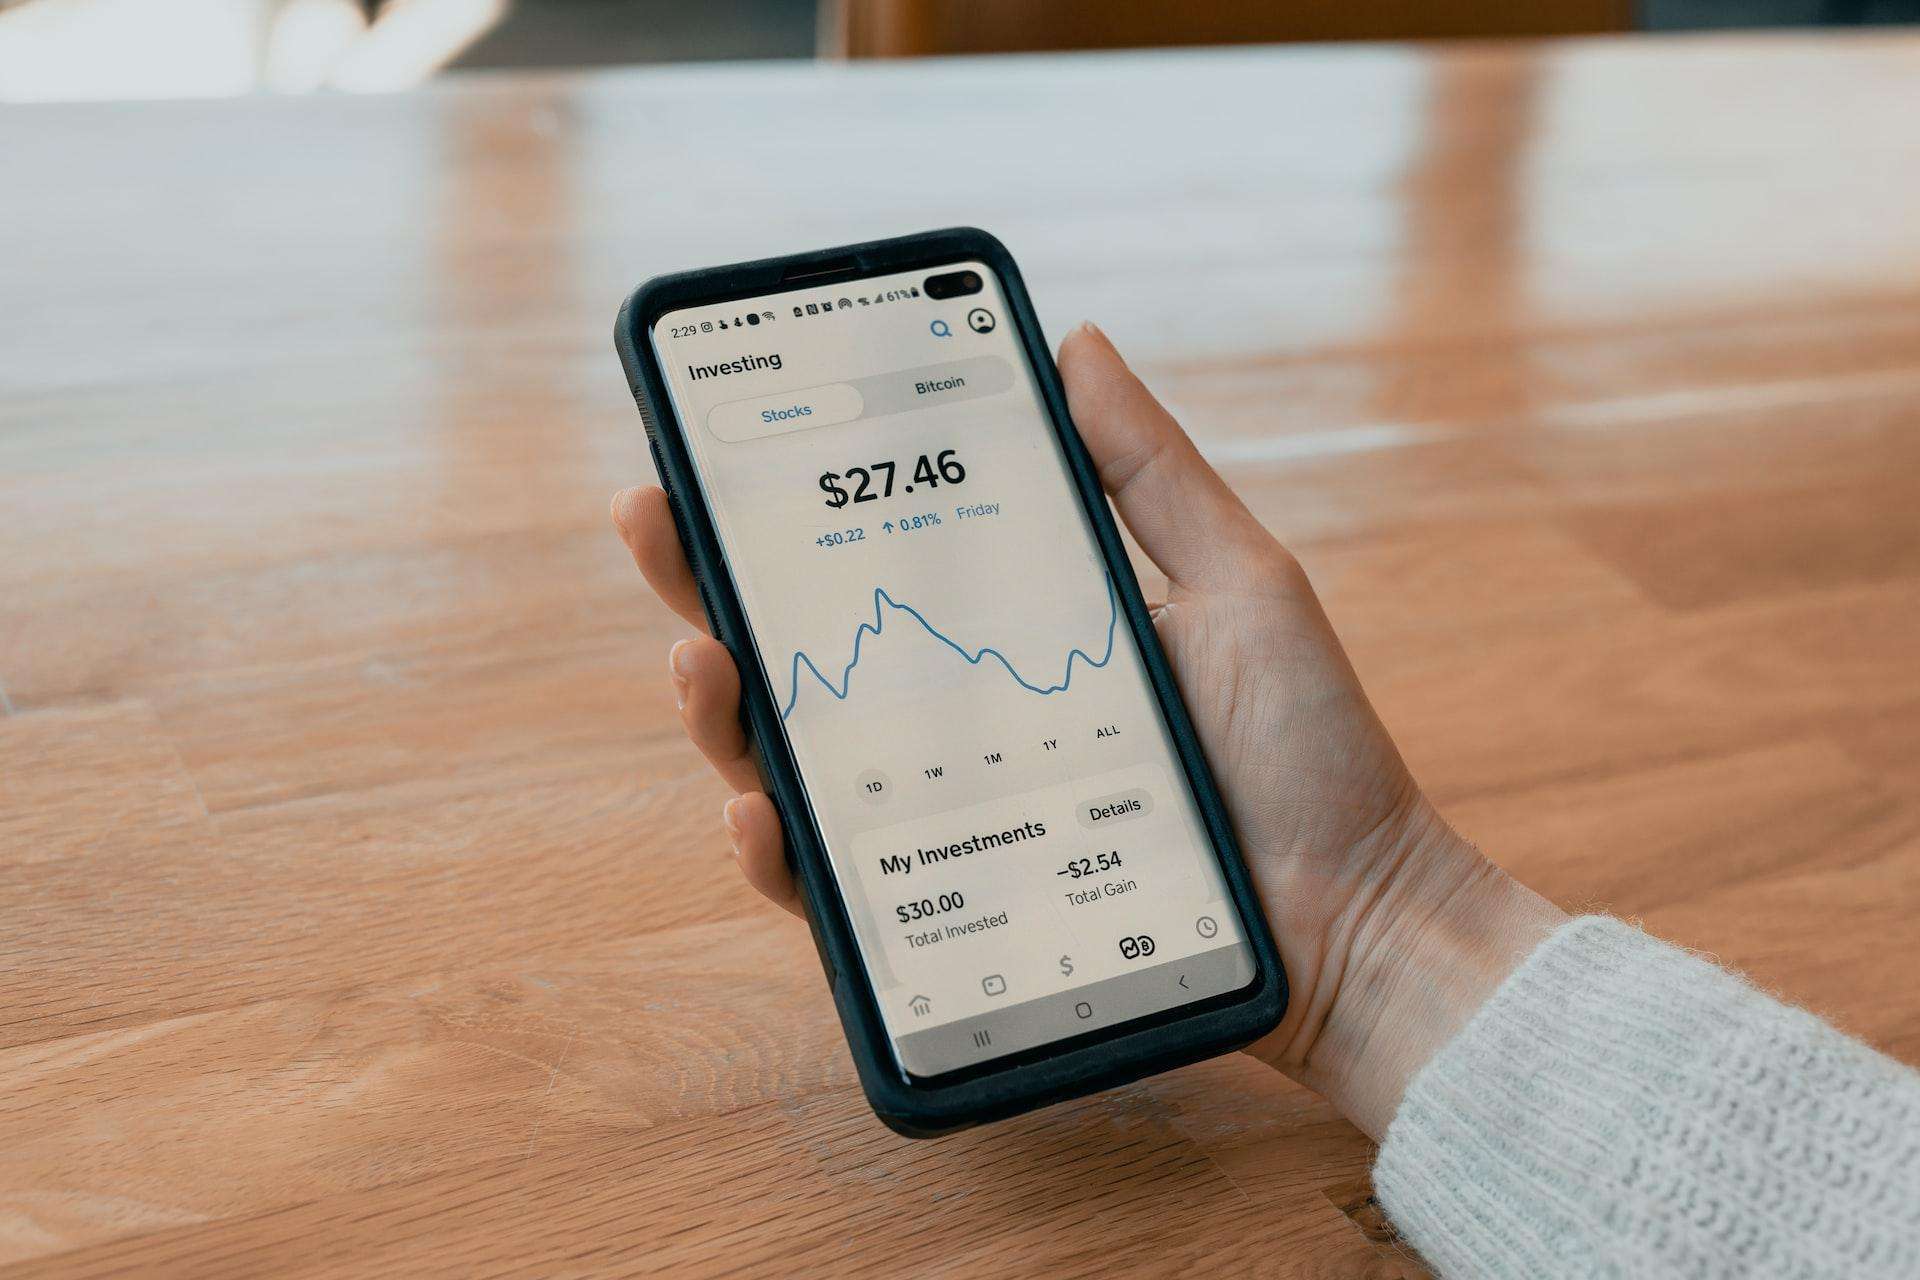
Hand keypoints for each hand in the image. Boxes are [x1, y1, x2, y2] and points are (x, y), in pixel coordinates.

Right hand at [612, 322, 1563, 1138]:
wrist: (1352, 915)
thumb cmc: (1306, 748)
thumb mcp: (1236, 580)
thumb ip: (1149, 473)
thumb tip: (1072, 342)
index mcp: (1007, 635)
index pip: (871, 562)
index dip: (781, 507)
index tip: (714, 442)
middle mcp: (954, 727)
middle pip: (799, 655)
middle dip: (706, 587)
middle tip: (656, 521)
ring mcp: (944, 825)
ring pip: (789, 768)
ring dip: (720, 714)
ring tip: (701, 659)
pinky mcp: (952, 921)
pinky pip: (837, 895)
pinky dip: (781, 857)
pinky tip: (759, 808)